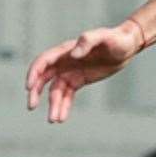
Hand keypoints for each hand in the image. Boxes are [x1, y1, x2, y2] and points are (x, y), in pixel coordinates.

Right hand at [25, 20, 146, 123]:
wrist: (126, 47)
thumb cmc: (115, 39)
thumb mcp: (103, 37)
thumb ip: (87, 41)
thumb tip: (73, 54)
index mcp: (65, 51)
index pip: (43, 62)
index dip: (34, 74)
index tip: (29, 87)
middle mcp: (63, 62)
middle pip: (43, 79)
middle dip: (35, 92)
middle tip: (31, 106)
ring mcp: (70, 72)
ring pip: (56, 91)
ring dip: (53, 105)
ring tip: (53, 120)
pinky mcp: (78, 81)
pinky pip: (67, 95)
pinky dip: (63, 105)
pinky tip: (61, 118)